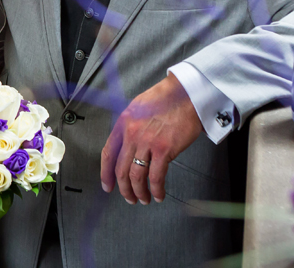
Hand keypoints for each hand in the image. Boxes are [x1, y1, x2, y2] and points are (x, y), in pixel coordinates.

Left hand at [100, 73, 201, 204]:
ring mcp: (147, 142)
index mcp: (123, 123)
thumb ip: (130, 126)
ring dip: (139, 192)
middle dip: (124, 189)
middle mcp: (132, 134)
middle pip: (121, 170)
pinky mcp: (164, 149)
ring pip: (136, 177)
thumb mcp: (138, 107)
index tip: (108, 186)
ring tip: (144, 199)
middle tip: (129, 197)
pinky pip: (156, 177)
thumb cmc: (167, 98)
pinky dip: (156, 189)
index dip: (106, 174)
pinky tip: (159, 194)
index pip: (108, 154)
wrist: (187, 94)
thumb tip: (126, 145)